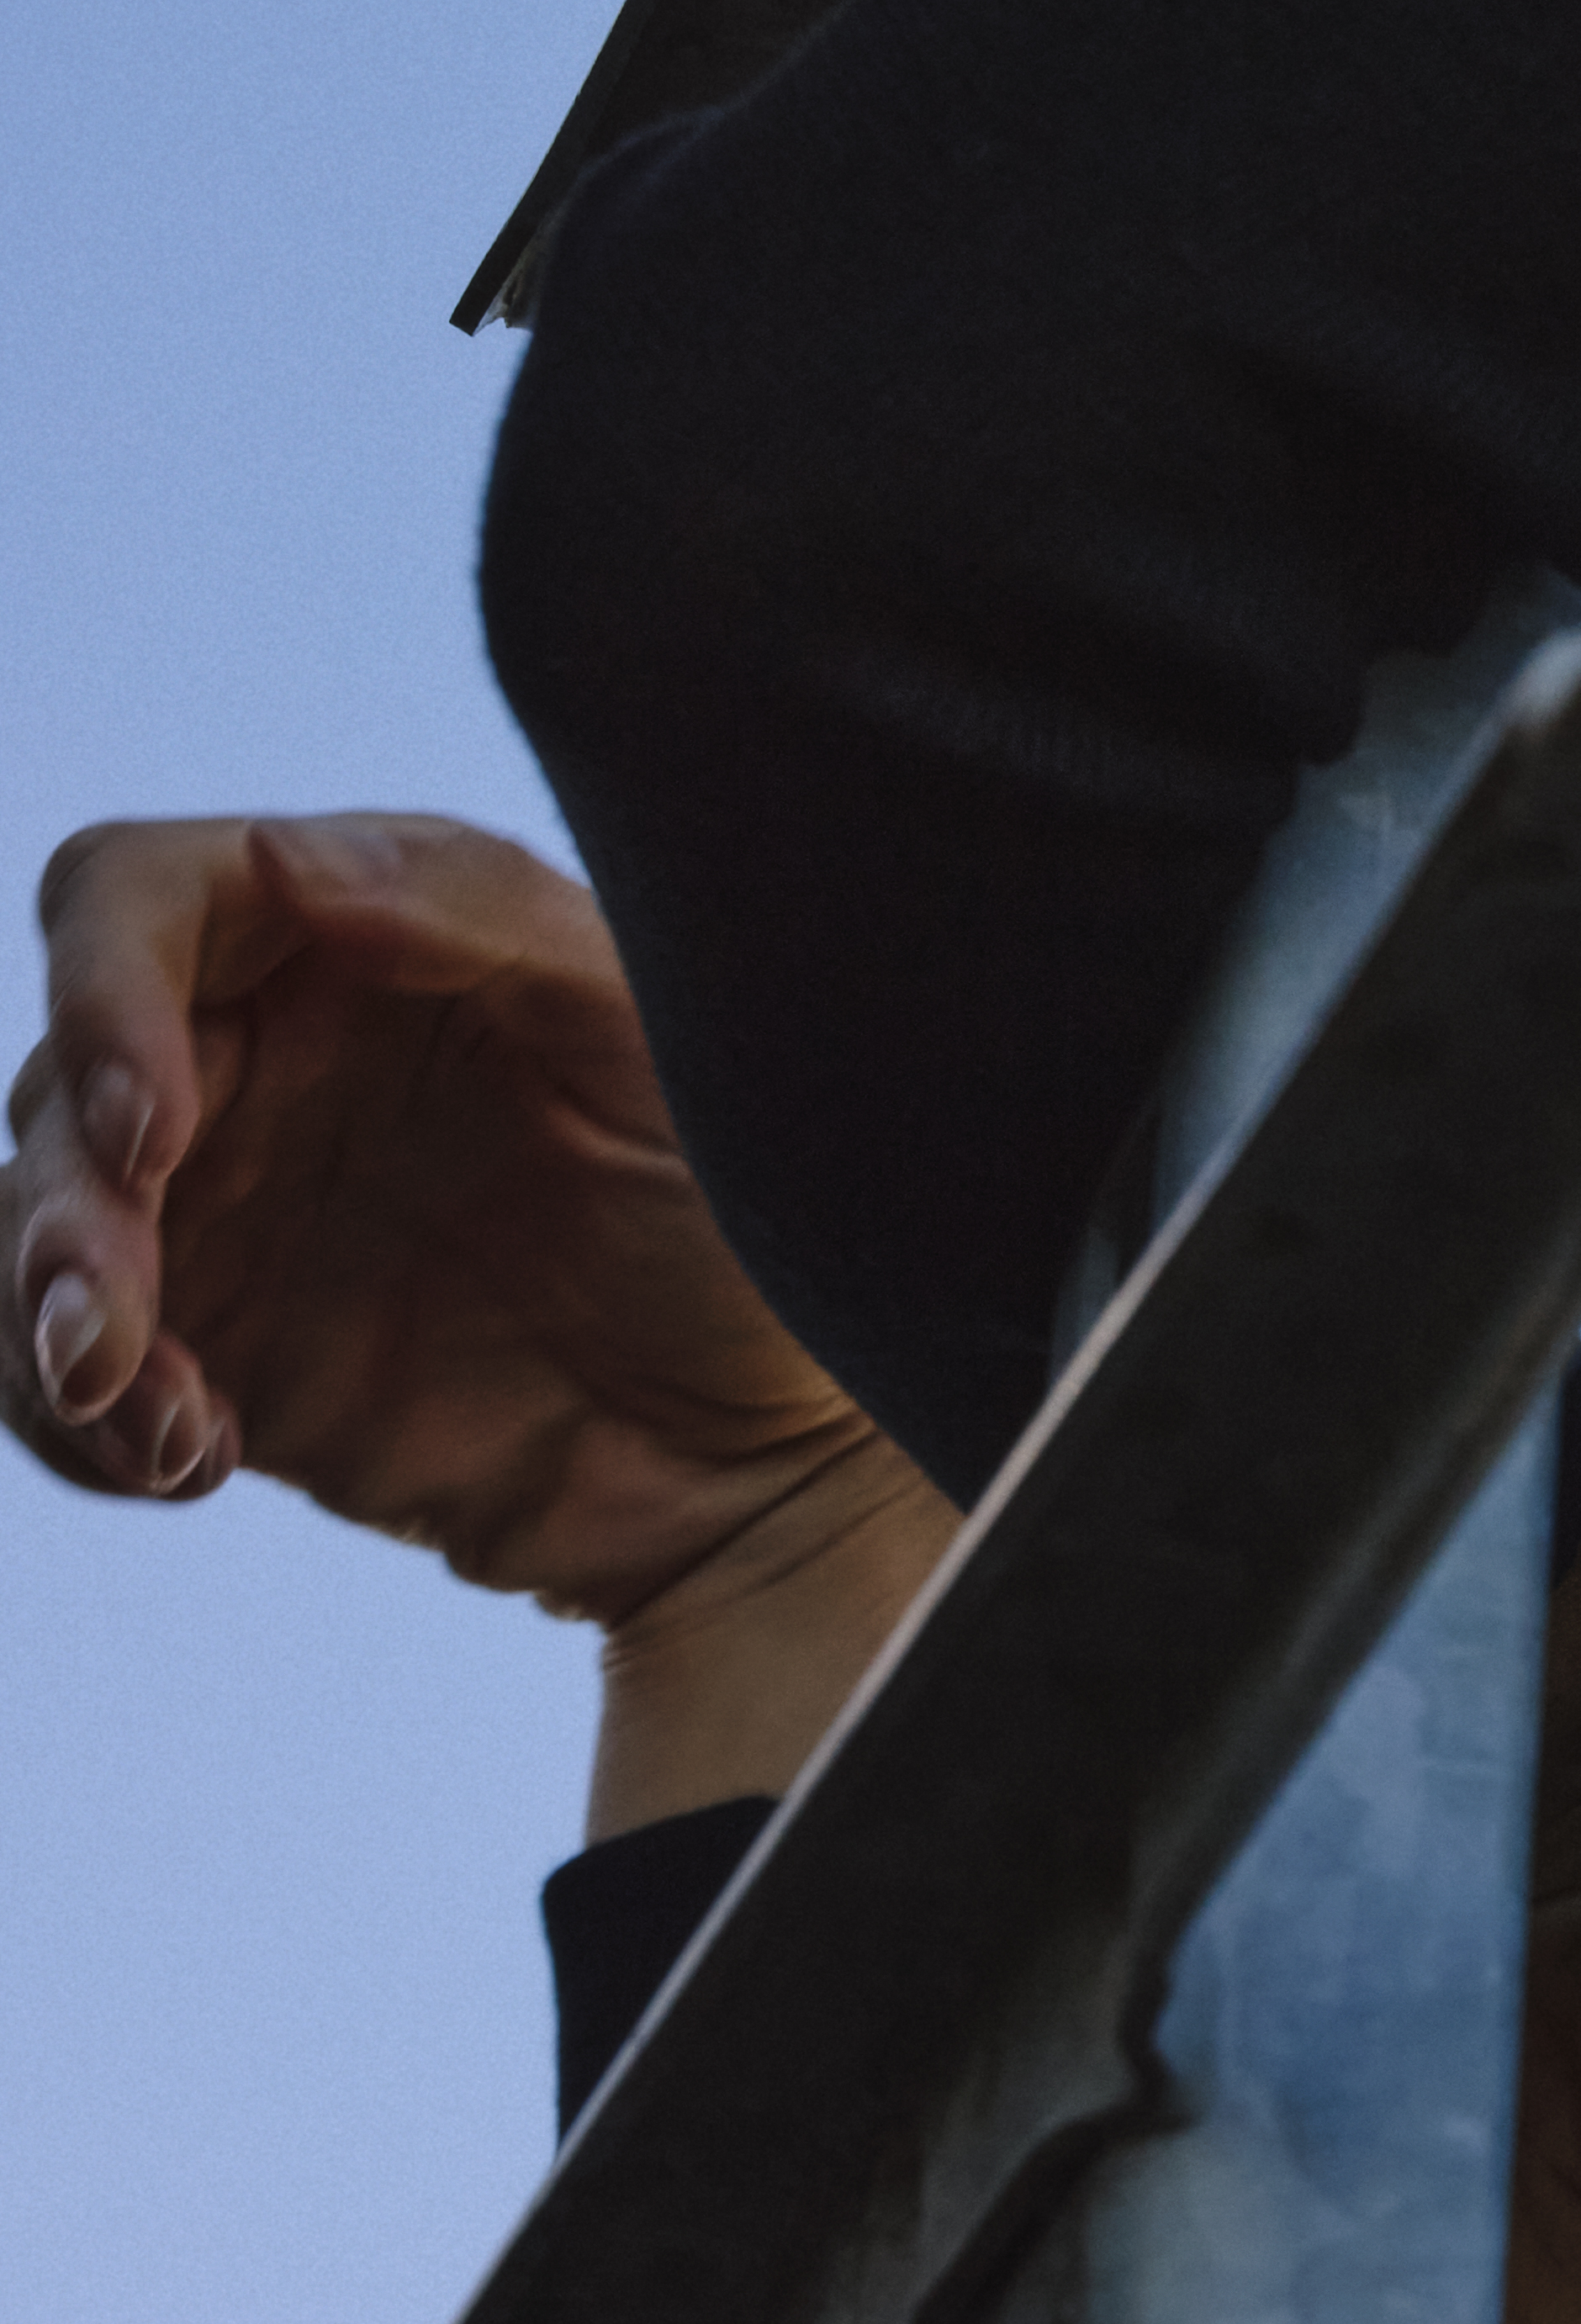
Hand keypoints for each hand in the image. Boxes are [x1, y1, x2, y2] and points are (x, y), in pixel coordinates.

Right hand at [8, 812, 951, 1816]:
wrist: (764, 1462)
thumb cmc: (740, 1219)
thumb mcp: (642, 1039)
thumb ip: (472, 919)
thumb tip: (285, 861)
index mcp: (352, 938)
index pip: (135, 902)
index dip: (100, 995)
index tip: (147, 1127)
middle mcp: (260, 1059)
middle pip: (54, 1085)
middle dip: (62, 1212)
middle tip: (112, 1331)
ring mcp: (223, 1212)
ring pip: (30, 1232)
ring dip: (52, 1330)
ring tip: (162, 1424)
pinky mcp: (212, 1353)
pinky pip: (62, 1376)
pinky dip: (83, 1424)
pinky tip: (189, 1462)